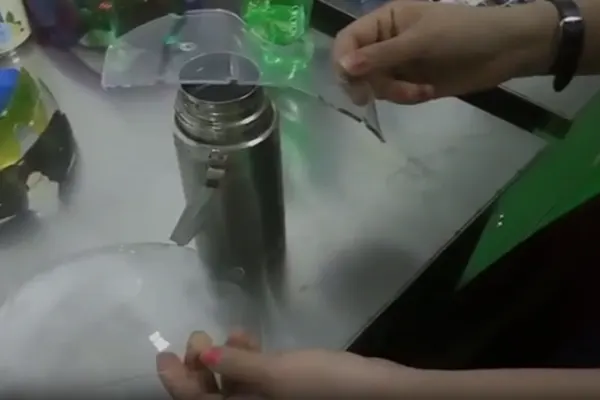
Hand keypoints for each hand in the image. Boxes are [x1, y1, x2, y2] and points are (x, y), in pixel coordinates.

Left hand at [156, 331, 426, 398]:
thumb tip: (203, 358)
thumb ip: (236, 367)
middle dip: (200, 367)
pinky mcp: (290, 396)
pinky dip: (249, 361)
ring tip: (229, 332)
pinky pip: (256, 381)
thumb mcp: (276, 375)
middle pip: (212, 398)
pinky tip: (250, 338)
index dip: (176, 383)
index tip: (163, 355)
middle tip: (196, 335)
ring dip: (226, 359)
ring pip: (234, 388)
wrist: (382, 395)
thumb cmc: (325, 389)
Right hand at [333, 0, 557, 103]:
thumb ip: (381, 55)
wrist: (504, 51)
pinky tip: (427, 92)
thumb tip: (342, 68)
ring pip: (374, 85)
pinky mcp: (410, 83)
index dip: (343, 60)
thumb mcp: (420, 41)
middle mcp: (386, 42)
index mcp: (385, 20)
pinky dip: (406, 97)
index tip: (351, 80)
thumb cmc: (463, 34)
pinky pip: (393, 95)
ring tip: (420, 91)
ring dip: (393, 92)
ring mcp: (398, 64)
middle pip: (355, 67)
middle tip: (370, 97)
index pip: (348, 40)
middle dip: (367, 82)